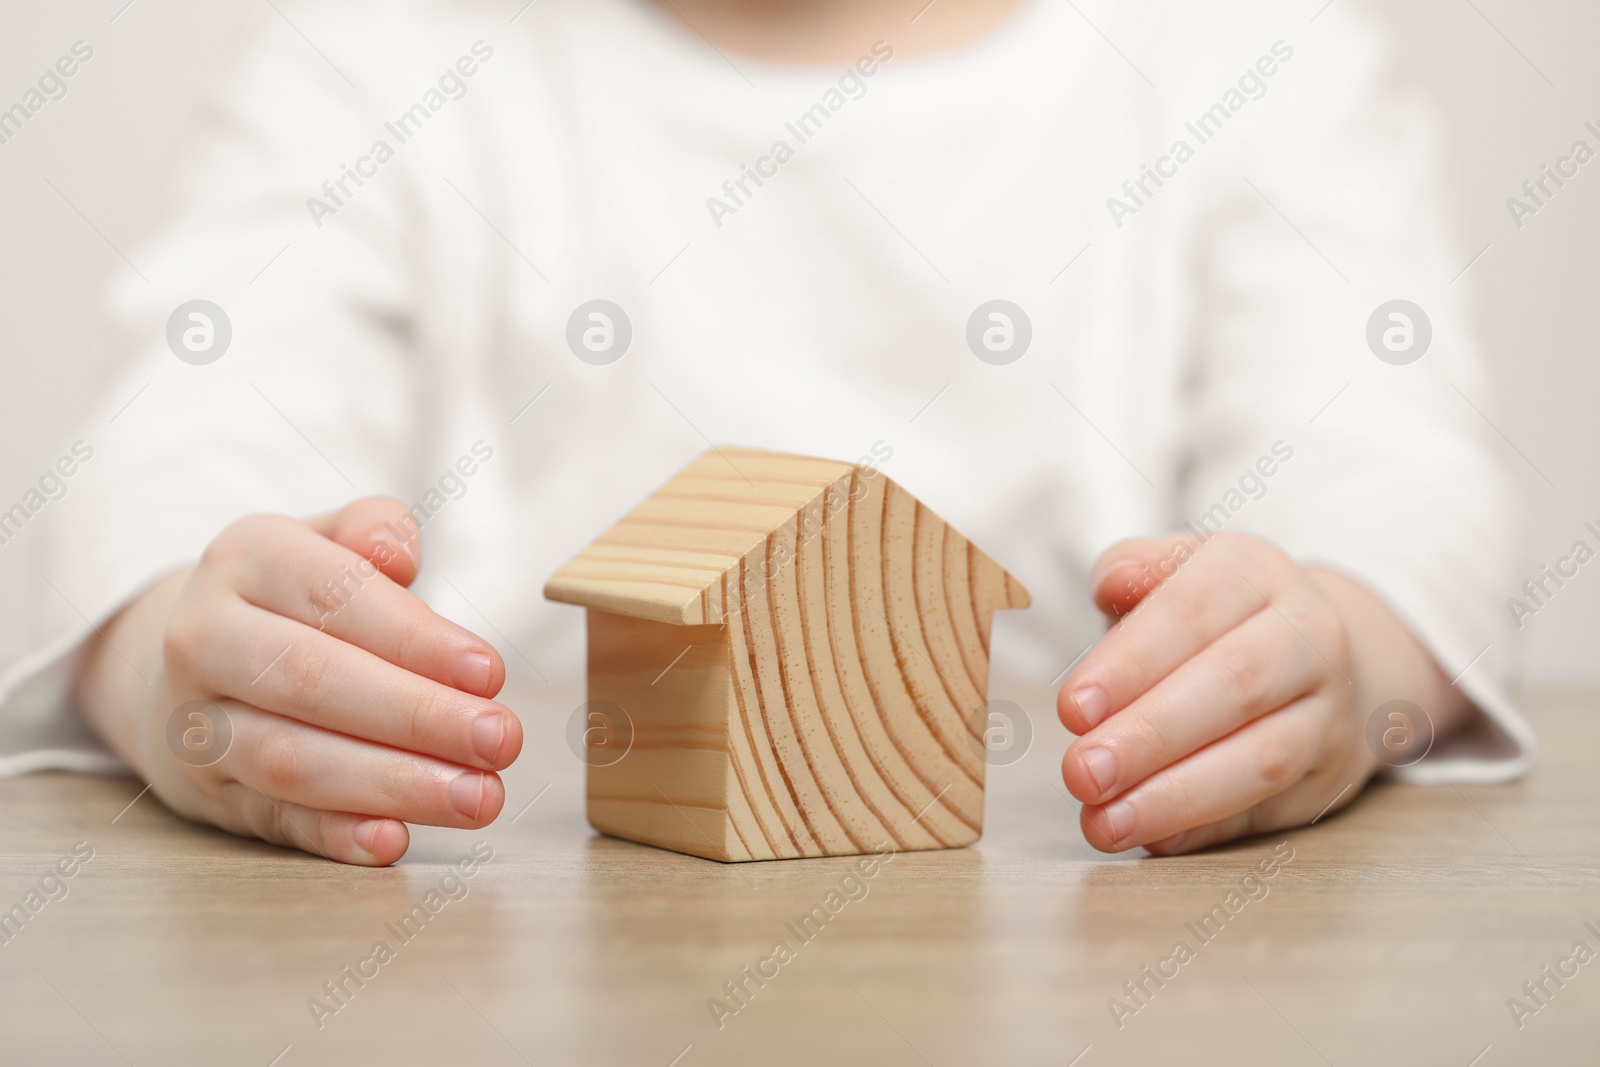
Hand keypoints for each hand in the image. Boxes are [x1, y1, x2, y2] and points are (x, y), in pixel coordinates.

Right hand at [78, 498, 521, 865]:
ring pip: (292, 759)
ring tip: (477, 797)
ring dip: (393, 784)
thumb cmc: (293, 596)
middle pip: (312, 680)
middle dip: (418, 716)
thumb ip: (374, 531)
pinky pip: (273, 818)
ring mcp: (197, 723)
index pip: (335, 596)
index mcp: (245, 558)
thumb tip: (398, 555)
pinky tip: (394, 839)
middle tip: (501, 741)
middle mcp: (205, 639)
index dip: (415, 638)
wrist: (188, 659)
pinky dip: (333, 836)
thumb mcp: (328, 540)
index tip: (490, 673)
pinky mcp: (210, 793)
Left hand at [1057, 531, 1461, 854]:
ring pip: (1261, 759)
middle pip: (1233, 686)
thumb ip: (1131, 571)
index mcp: (1255, 573)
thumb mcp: (1173, 571)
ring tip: (1104, 822)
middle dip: (1149, 736)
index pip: (1191, 613)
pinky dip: (1206, 830)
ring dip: (1175, 798)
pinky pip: (1268, 811)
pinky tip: (1151, 839)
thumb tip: (1113, 586)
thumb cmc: (1214, 614)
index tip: (1073, 709)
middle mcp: (1307, 637)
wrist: (1317, 654)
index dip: (1130, 663)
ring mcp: (1327, 711)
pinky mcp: (1328, 777)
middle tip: (1081, 773)